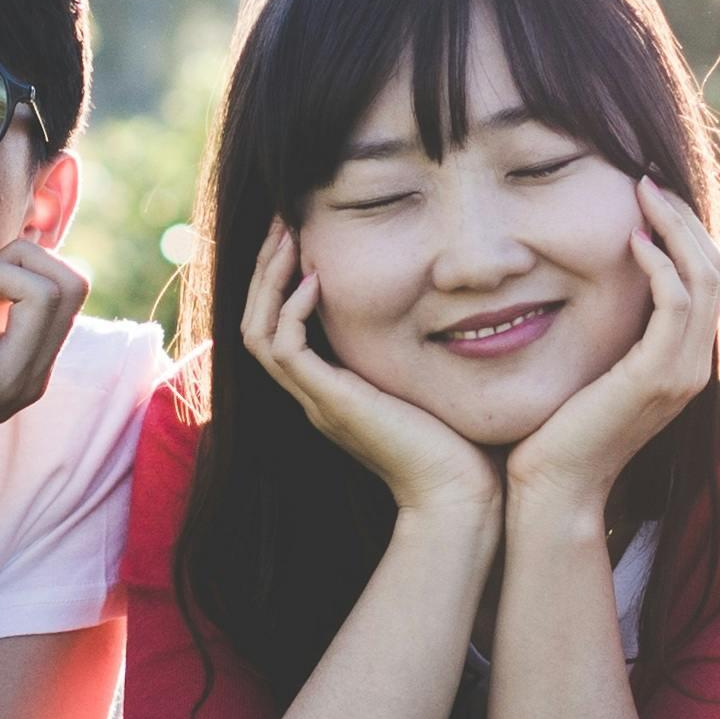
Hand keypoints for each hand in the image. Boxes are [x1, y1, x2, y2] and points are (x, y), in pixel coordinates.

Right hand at [241, 218, 500, 520]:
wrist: (460, 496)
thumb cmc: (463, 446)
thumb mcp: (435, 382)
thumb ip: (425, 351)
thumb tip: (454, 307)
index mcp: (333, 392)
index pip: (282, 329)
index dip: (282, 283)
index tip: (303, 239)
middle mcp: (315, 395)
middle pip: (257, 324)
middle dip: (265, 270)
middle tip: (282, 222)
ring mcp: (316, 400)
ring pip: (257, 332)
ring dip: (268, 280)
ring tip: (288, 237)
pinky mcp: (329, 402)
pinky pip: (284, 348)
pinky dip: (291, 309)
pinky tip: (316, 279)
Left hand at [503, 177, 719, 534]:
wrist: (555, 488)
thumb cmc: (560, 430)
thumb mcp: (596, 368)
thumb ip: (612, 333)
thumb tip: (598, 284)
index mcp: (685, 360)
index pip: (707, 279)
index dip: (686, 230)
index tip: (650, 196)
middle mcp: (694, 365)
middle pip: (715, 268)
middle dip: (684, 217)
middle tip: (646, 180)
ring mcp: (681, 373)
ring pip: (704, 277)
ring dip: (674, 227)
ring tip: (641, 193)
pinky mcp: (657, 377)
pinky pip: (674, 304)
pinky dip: (659, 264)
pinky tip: (630, 241)